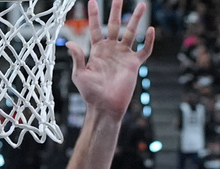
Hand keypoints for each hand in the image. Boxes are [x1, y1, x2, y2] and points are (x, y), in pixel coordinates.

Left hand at [68, 0, 154, 120]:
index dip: (94, 15)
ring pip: (131, 32)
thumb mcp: (80, 75)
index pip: (95, 28)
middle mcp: (111, 50)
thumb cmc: (90, 93)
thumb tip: (69, 43)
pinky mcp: (134, 64)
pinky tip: (150, 29)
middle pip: (114, 25)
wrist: (104, 107)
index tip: (93, 1)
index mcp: (97, 51)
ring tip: (142, 4)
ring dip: (136, 19)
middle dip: (116, 11)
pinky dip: (148, 40)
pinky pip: (143, 49)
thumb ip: (77, 58)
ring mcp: (123, 55)